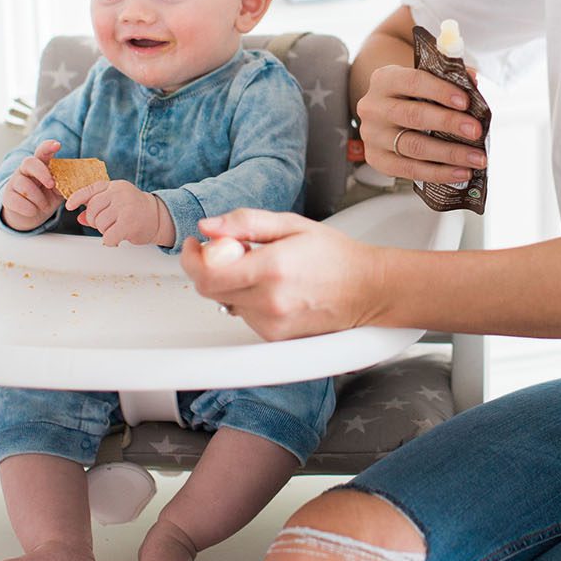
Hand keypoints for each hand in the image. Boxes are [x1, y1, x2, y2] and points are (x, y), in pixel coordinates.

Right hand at [0, 140, 63, 230]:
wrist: (30, 215)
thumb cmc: (47, 198)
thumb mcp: (59, 191)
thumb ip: (66, 184)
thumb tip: (77, 182)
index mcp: (40, 166)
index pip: (42, 152)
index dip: (48, 147)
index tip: (57, 145)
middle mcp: (25, 170)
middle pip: (29, 162)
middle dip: (42, 173)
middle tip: (51, 184)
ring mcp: (14, 182)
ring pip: (24, 185)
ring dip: (38, 199)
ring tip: (43, 205)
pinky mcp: (7, 197)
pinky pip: (17, 201)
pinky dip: (29, 209)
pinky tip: (33, 211)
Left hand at [65, 179, 167, 246]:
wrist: (160, 218)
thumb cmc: (136, 211)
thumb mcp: (116, 204)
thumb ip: (98, 208)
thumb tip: (80, 217)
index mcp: (115, 186)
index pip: (91, 190)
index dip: (77, 198)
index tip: (69, 206)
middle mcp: (120, 193)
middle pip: (93, 209)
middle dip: (95, 221)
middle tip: (106, 225)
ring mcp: (125, 207)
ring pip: (100, 223)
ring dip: (104, 231)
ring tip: (115, 230)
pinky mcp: (129, 223)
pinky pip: (108, 236)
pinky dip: (110, 241)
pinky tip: (117, 239)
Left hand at [179, 209, 385, 339]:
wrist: (369, 290)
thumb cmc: (336, 256)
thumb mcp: (292, 225)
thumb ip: (245, 222)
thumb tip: (209, 227)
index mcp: (271, 269)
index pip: (207, 274)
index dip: (192, 258)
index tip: (195, 245)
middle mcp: (269, 302)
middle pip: (211, 291)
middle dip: (210, 268)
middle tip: (226, 251)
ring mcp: (272, 325)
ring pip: (227, 302)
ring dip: (232, 284)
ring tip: (263, 270)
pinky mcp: (276, 338)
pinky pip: (245, 316)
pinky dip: (249, 300)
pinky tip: (273, 288)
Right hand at [356, 63, 486, 183]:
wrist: (384, 114)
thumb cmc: (409, 95)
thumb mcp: (423, 79)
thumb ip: (448, 78)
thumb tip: (474, 82)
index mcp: (385, 80)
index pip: (414, 82)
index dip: (440, 91)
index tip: (466, 102)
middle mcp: (374, 108)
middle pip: (414, 116)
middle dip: (449, 123)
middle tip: (476, 131)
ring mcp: (373, 136)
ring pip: (414, 147)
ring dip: (450, 154)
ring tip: (476, 158)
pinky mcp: (377, 160)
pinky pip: (409, 170)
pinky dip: (439, 173)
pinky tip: (461, 172)